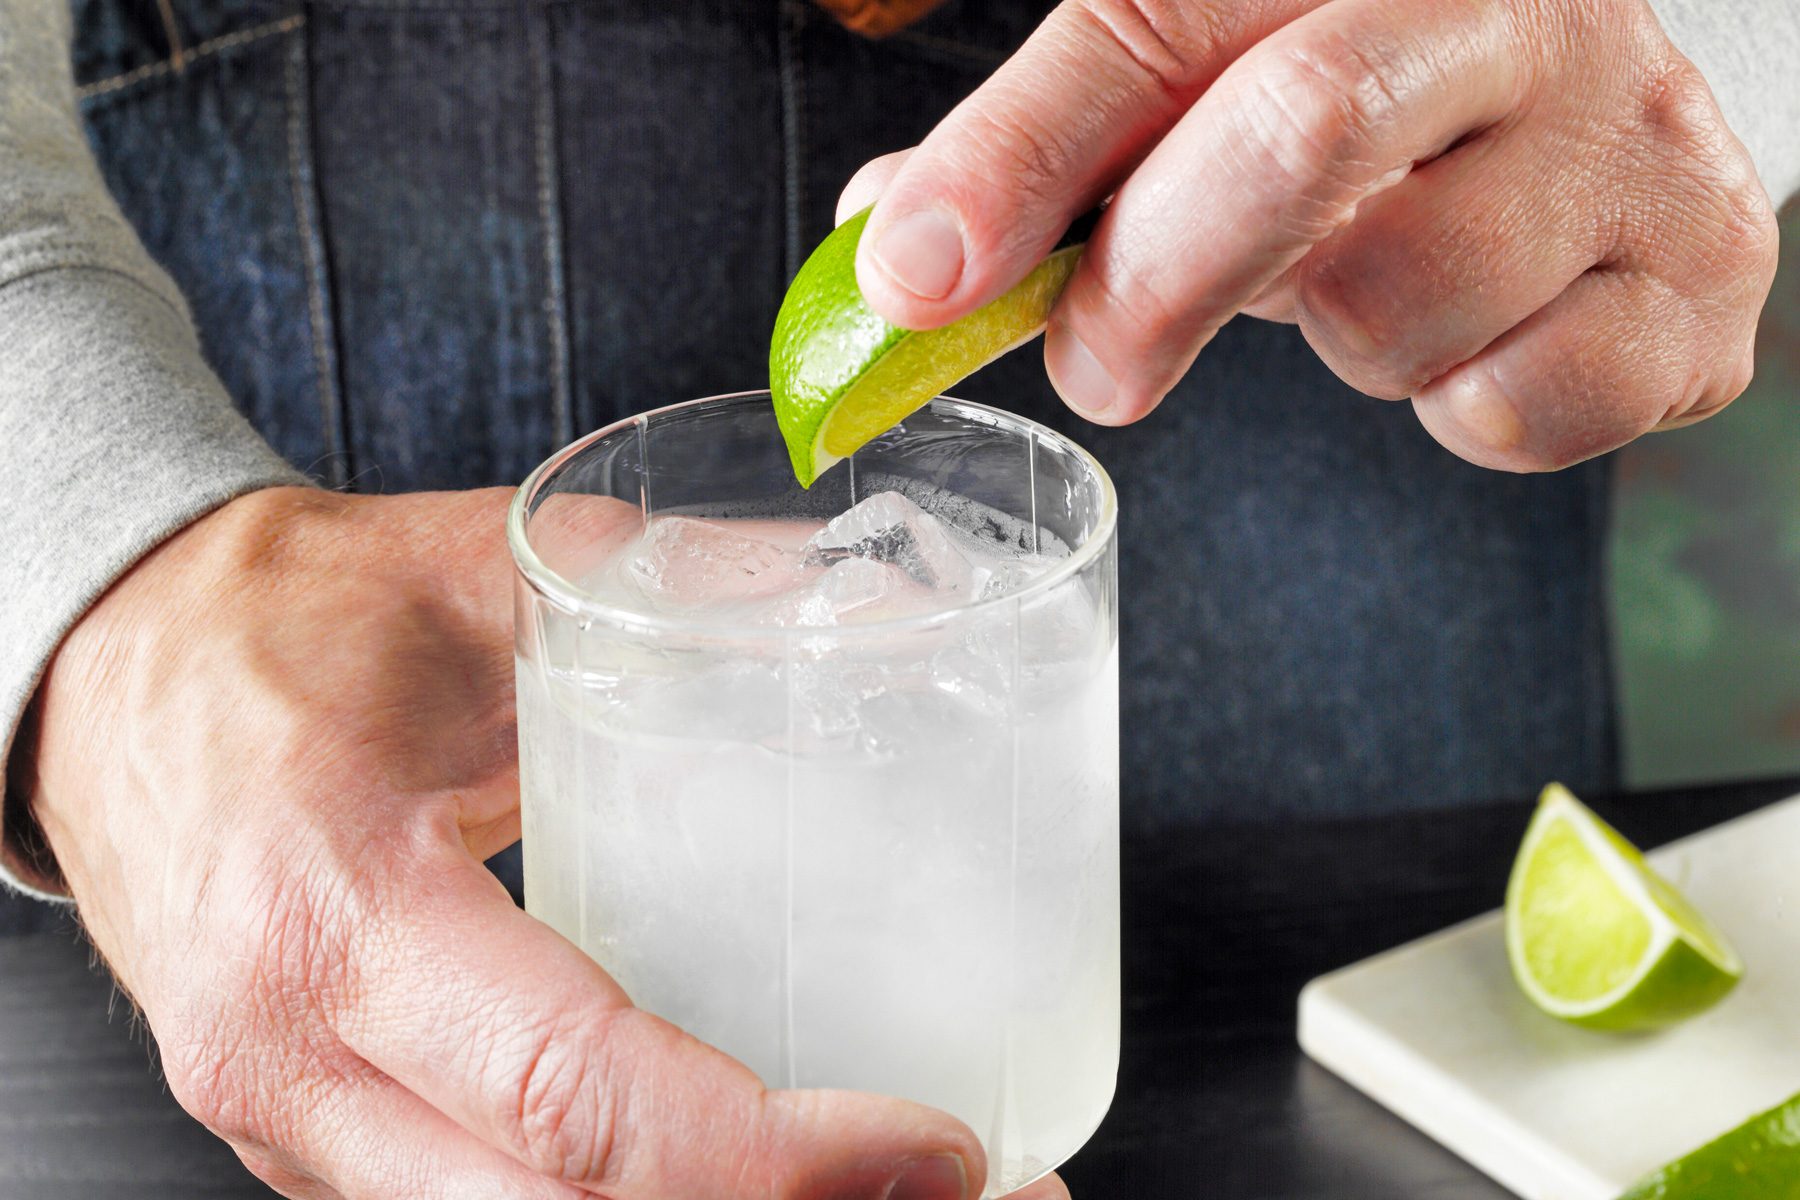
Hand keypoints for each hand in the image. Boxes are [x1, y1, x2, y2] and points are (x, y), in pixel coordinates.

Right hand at [16, 486, 1056, 1199]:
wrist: (106, 677)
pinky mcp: (324, 1142)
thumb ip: (679, 586)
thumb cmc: (275, 625)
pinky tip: (754, 1182)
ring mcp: (297, 1129)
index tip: (932, 1142)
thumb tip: (871, 597)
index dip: (770, 1153)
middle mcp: (298, 1065)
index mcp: (333, 915)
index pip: (570, 1098)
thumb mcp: (475, 577)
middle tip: (977, 1198)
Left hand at [843, 0, 1779, 470]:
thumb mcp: (1214, 91)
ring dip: (1331, 345)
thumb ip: (1066, 154)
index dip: (1018, 156)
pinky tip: (1473, 342)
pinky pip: (1515, 404)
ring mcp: (1629, 141)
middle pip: (1298, 131)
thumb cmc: (1380, 108)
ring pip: (1396, 300)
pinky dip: (1459, 410)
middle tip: (1099, 366)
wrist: (1599, 128)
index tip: (919, 278)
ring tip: (1364, 291)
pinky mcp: (1698, 289)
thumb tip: (906, 248)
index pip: (1152, 23)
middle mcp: (1517, 6)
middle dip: (1153, 282)